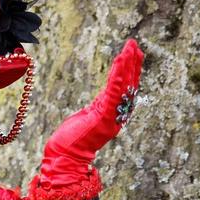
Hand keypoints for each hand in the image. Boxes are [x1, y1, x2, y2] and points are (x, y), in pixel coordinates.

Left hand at [40, 39, 143, 188]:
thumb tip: (105, 96)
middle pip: (129, 85)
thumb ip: (100, 105)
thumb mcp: (89, 115)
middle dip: (132, 64)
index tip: (134, 54)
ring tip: (130, 48)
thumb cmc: (73, 137)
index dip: (131, 71)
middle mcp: (117, 115)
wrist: (65, 155)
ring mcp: (112, 117)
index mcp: (113, 113)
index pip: (126, 89)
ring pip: (123, 87)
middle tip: (134, 45)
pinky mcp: (104, 117)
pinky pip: (113, 93)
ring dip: (127, 65)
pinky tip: (120, 62)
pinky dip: (117, 76)